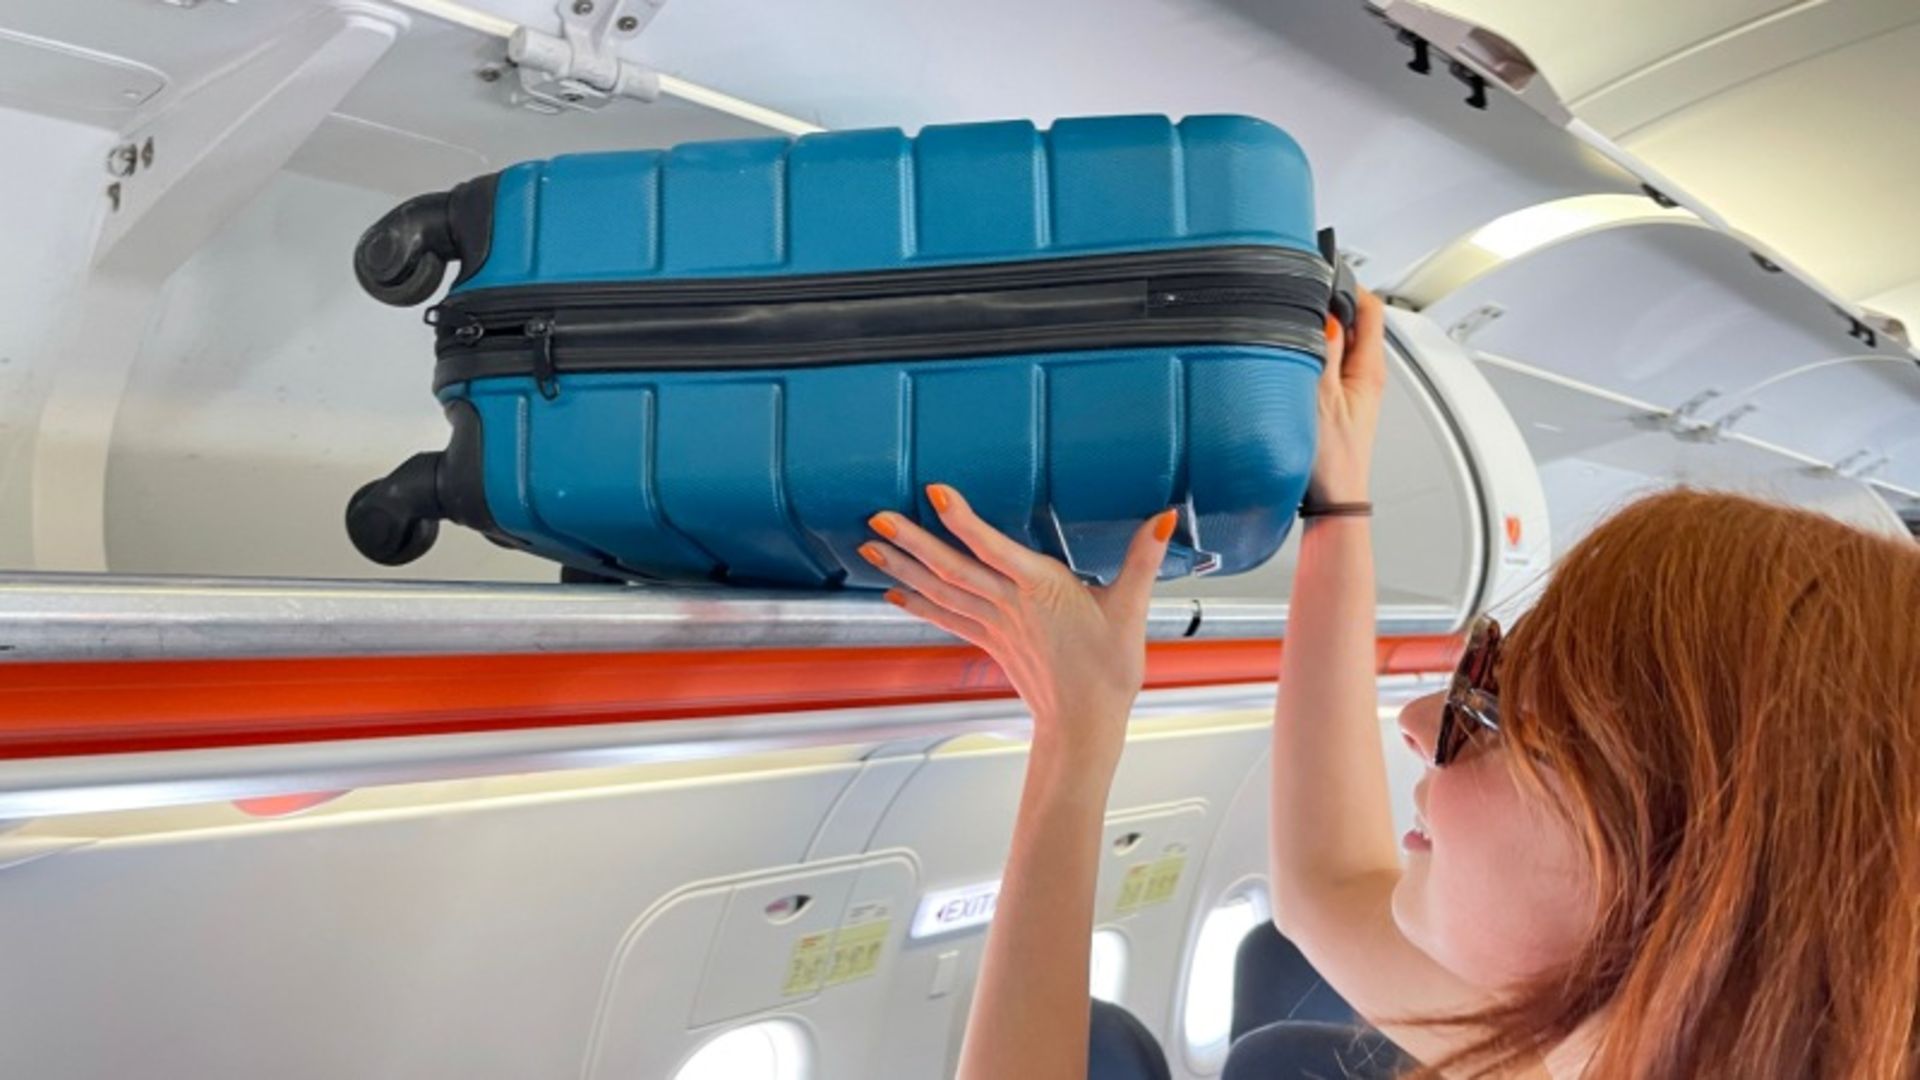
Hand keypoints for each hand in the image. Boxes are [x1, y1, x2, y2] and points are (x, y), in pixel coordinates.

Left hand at [863, 485, 1175, 776]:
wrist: (1086, 726)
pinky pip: (946, 617)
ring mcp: (994, 625)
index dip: (964, 521)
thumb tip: (1163, 518)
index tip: (937, 493)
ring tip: (871, 545)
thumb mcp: (1131, 611)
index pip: (994, 548)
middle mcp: (1009, 605)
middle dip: (913, 541)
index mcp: (1041, 589)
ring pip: (941, 590)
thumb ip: (1142, 560)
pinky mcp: (989, 641)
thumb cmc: (1107, 672)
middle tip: (878, 516)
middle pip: (952, 568)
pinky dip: (917, 602)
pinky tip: (893, 589)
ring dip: (904, 566)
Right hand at [1309, 289, 1388, 504]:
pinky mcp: (1335, 400)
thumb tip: (1323, 315)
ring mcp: (1350, 387)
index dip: (1348, 284)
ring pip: (1335, 342)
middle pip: (1351, 320)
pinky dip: (1307, 353)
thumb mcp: (1322, 401)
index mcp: (1368, 370)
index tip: (1321, 274)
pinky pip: (1324, 363)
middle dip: (1325, 304)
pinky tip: (1289, 361)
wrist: (1332, 501)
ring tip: (1288, 327)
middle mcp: (1364, 375)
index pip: (1371, 308)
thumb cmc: (1332, 464)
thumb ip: (1323, 354)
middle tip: (1296, 298)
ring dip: (1314, 330)